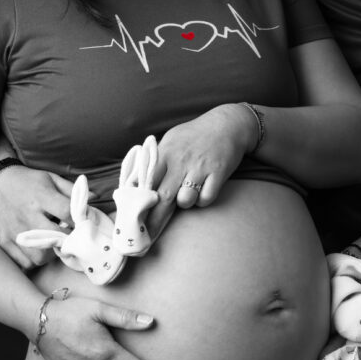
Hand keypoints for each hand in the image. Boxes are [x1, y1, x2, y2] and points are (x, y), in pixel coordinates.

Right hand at [0, 166, 77, 268]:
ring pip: (39, 256)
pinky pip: (24, 262)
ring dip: (51, 254)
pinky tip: (38, 250)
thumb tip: (94, 198)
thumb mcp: (50, 178)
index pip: (67, 213)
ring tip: (53, 245)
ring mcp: (14, 231)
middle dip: (67, 240)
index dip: (79, 221)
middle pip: (55, 238)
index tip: (83, 224)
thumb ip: (71, 191)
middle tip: (71, 239)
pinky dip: (34, 260)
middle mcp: (27, 215)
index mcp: (41, 196)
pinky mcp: (4, 242)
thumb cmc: (26, 180)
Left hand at [145, 104, 255, 241]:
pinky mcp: (218, 173)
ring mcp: (200, 167)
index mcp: (165, 152)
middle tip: (148, 235)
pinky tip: (203, 189)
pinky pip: (205, 199)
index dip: (139, 204)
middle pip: (163, 197)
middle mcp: (181, 160)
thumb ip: (156, 161)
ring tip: (187, 192)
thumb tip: (137, 185)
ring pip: (185, 200)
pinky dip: (202, 200)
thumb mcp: (171, 140)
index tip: (134, 219)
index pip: (147, 183)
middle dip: (155, 220)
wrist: (227, 124)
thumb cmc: (195, 135)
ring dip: (184, 203)